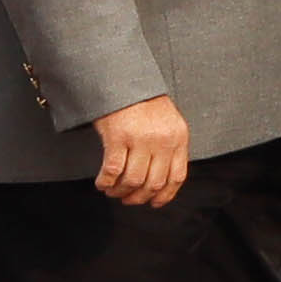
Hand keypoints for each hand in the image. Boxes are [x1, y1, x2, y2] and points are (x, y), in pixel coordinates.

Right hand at [91, 93, 192, 208]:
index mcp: (178, 137)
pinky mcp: (118, 136)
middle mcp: (162, 140)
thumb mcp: (167, 122)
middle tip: (128, 199)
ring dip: (120, 191)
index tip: (154, 203)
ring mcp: (140, 139)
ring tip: (113, 191)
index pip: (176, 176)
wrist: (123, 78)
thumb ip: (168, 147)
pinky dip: (106, 182)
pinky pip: (112, 170)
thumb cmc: (143, 101)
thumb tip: (160, 180)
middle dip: (139, 197)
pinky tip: (102, 183)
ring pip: (133, 180)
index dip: (165, 195)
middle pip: (153, 182)